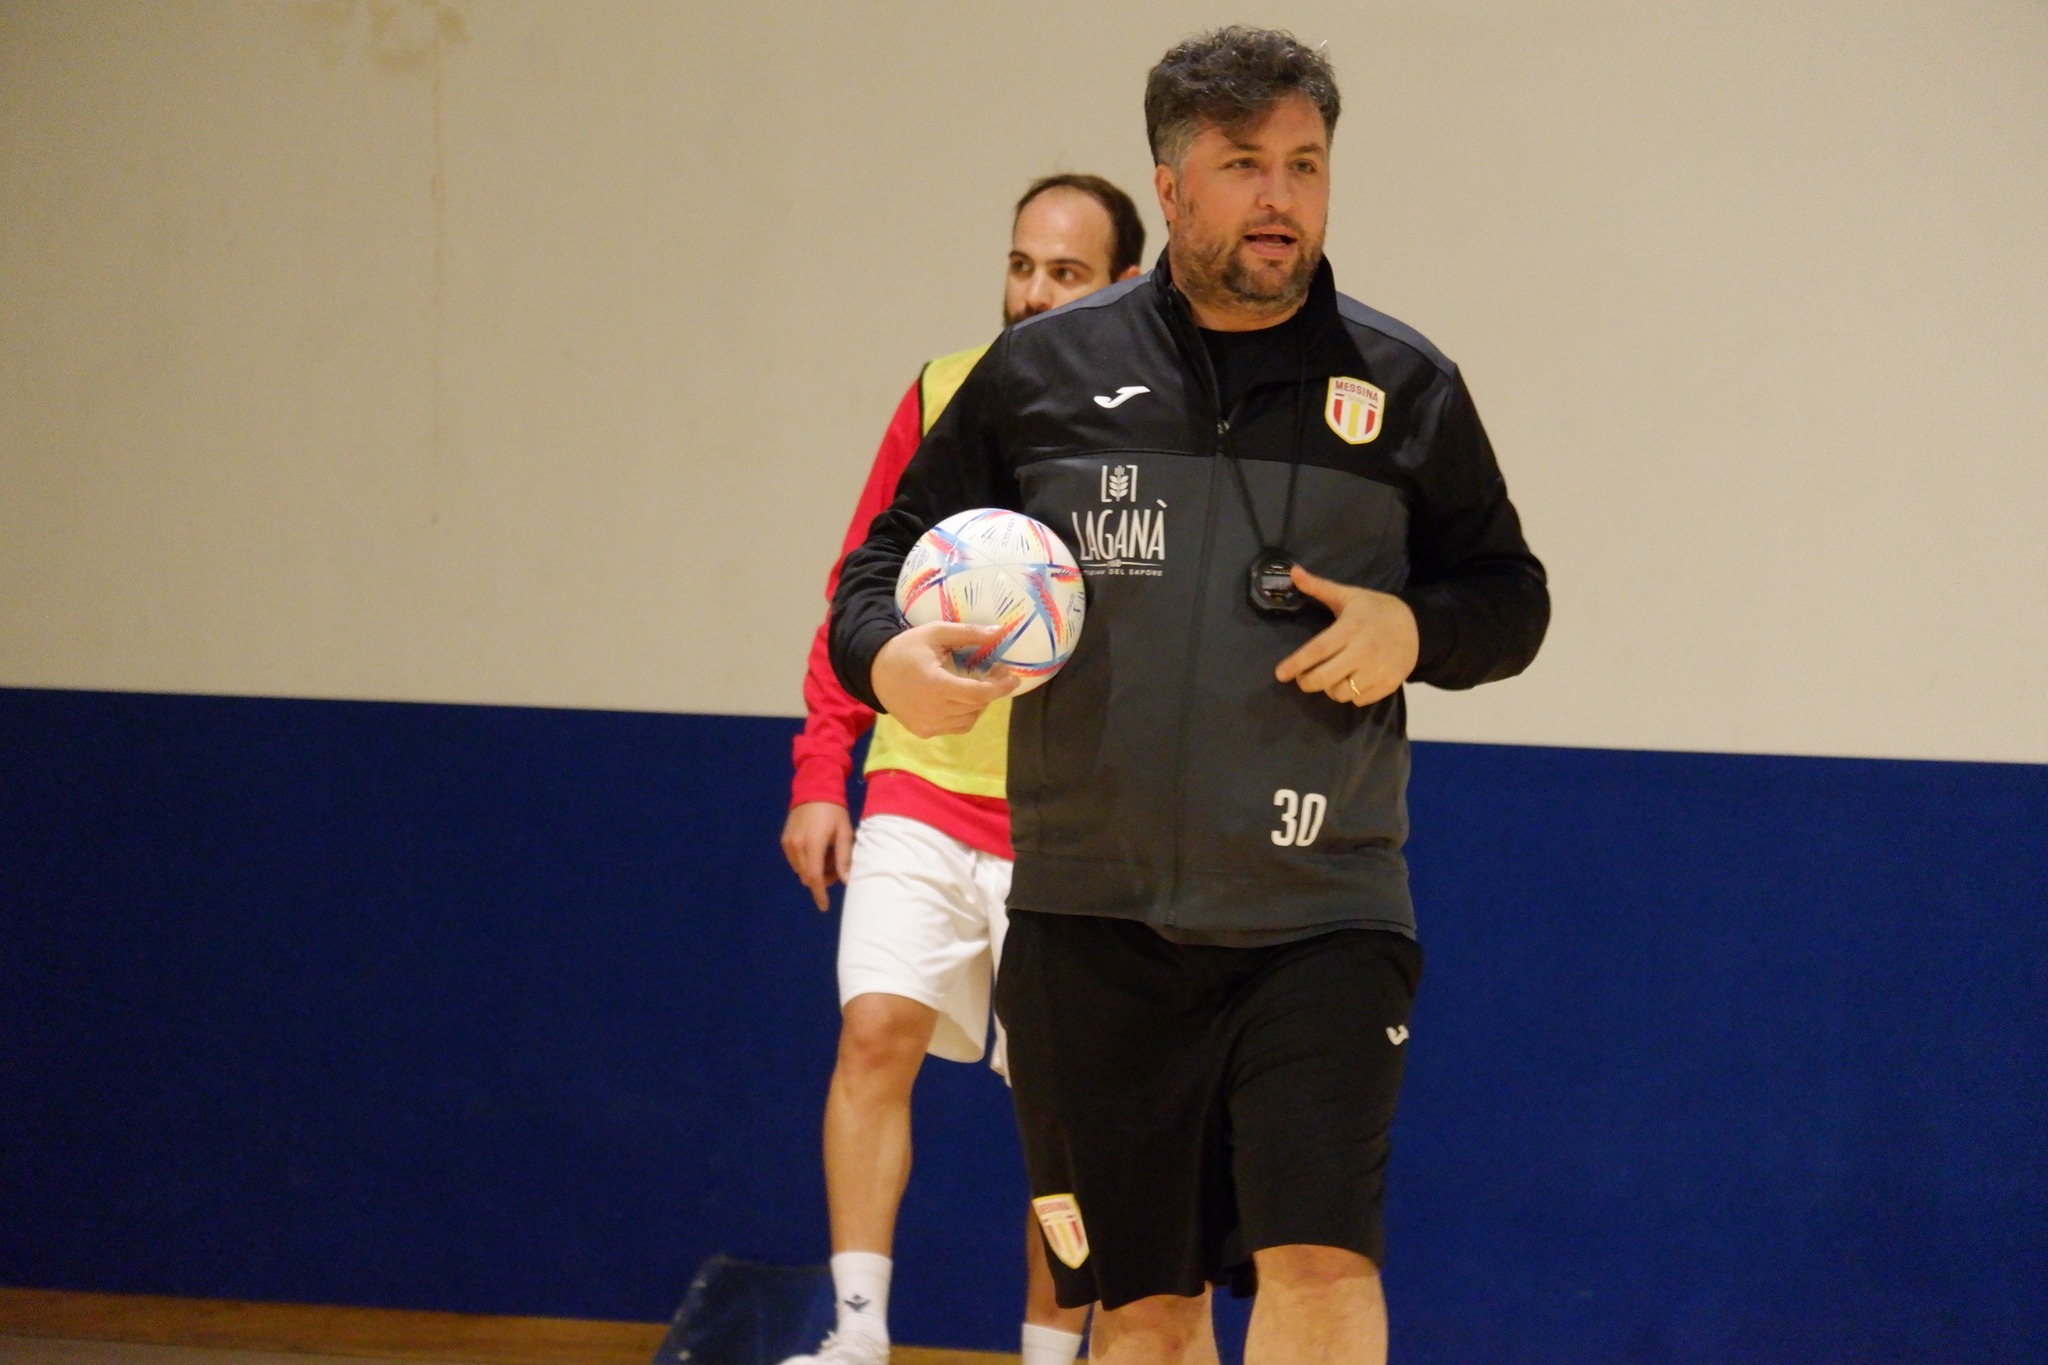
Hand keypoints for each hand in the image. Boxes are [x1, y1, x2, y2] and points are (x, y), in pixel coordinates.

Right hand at [781, 801, 853, 910]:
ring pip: (800, 870)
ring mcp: (788, 843)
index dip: (819, 894)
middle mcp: (797, 846)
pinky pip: (795, 860)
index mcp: (813, 844)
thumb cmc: (834, 811)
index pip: (814, 877)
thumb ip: (844, 858)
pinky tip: (817, 850)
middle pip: (807, 876)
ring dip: (813, 871)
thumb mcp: (844, 833)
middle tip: (837, 870)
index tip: (824, 906)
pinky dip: (806, 862)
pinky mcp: (785, 840)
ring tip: (828, 857)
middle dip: (821, 880)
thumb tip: (847, 881)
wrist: (814, 790)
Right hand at [870, 621, 1019, 737]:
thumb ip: (969, 633)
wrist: (874, 671)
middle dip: (991, 691)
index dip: (1000, 688)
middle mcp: (934, 711)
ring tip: (977, 686)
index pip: (979, 694)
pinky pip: (955, 727)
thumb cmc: (906, 648)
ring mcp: (928, 725)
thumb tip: (999, 631)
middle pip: (977, 707)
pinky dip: (964, 715)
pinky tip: (960, 699)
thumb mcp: (936, 633)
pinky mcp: (923, 731)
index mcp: (937, 686)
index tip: (1013, 678)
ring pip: (969, 720)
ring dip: (978, 704)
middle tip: (995, 673)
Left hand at [1273, 565, 1418, 705]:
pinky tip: (1351, 681)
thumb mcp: (1348, 595)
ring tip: (1330, 677)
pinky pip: (1359, 701)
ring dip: (1329, 688)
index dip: (1296, 664)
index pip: (1317, 650)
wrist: (1416, 625)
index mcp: (1350, 628)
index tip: (1280, 674)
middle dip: (1307, 682)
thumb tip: (1293, 572)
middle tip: (1303, 679)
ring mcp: (1378, 670)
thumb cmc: (1374, 609)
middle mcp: (1363, 651)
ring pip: (1340, 693)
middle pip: (1325, 677)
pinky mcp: (1389, 684)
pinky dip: (1350, 695)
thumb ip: (1319, 587)